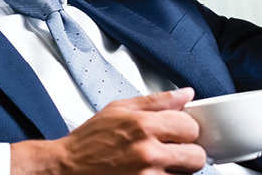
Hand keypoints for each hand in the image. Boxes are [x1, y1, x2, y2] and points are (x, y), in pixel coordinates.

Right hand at [10, 88, 205, 174]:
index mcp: (143, 126)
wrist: (65, 169)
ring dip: (176, 170)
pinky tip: (149, 172)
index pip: (191, 126)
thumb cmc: (89, 141)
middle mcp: (147, 153)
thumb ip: (157, 101)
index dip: (187, 128)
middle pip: (196, 156)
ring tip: (155, 163)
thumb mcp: (119, 109)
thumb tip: (186, 94)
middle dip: (188, 152)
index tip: (179, 131)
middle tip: (174, 151)